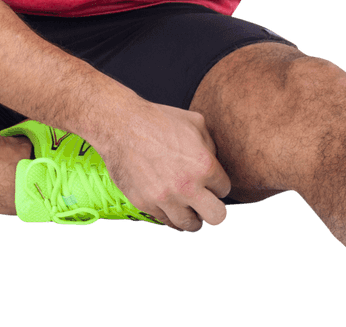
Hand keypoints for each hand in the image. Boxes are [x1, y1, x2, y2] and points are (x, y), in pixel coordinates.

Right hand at [95, 102, 231, 231]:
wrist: (121, 125)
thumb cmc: (159, 120)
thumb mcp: (195, 122)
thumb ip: (211, 146)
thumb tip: (215, 163)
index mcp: (203, 165)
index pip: (224, 189)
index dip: (217, 184)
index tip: (208, 180)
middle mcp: (187, 186)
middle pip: (217, 217)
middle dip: (213, 208)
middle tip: (204, 200)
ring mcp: (165, 198)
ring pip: (190, 225)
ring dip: (192, 216)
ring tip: (187, 206)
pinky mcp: (145, 204)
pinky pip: (165, 221)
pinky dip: (170, 215)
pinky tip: (170, 204)